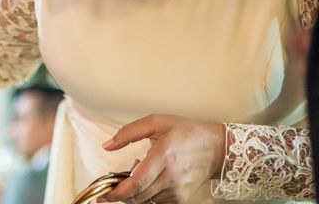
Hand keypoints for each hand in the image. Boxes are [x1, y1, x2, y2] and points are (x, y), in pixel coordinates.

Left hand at [99, 114, 224, 203]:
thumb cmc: (184, 132)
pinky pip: (156, 203)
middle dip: (120, 194)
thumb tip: (107, 146)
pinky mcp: (182, 198)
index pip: (137, 182)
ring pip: (145, 201)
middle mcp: (170, 177)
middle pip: (138, 196)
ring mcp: (177, 190)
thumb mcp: (156, 122)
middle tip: (111, 185)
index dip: (118, 192)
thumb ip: (128, 133)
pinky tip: (148, 180)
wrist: (216, 148)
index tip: (103, 195)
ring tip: (136, 173)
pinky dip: (146, 195)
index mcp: (163, 155)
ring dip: (133, 192)